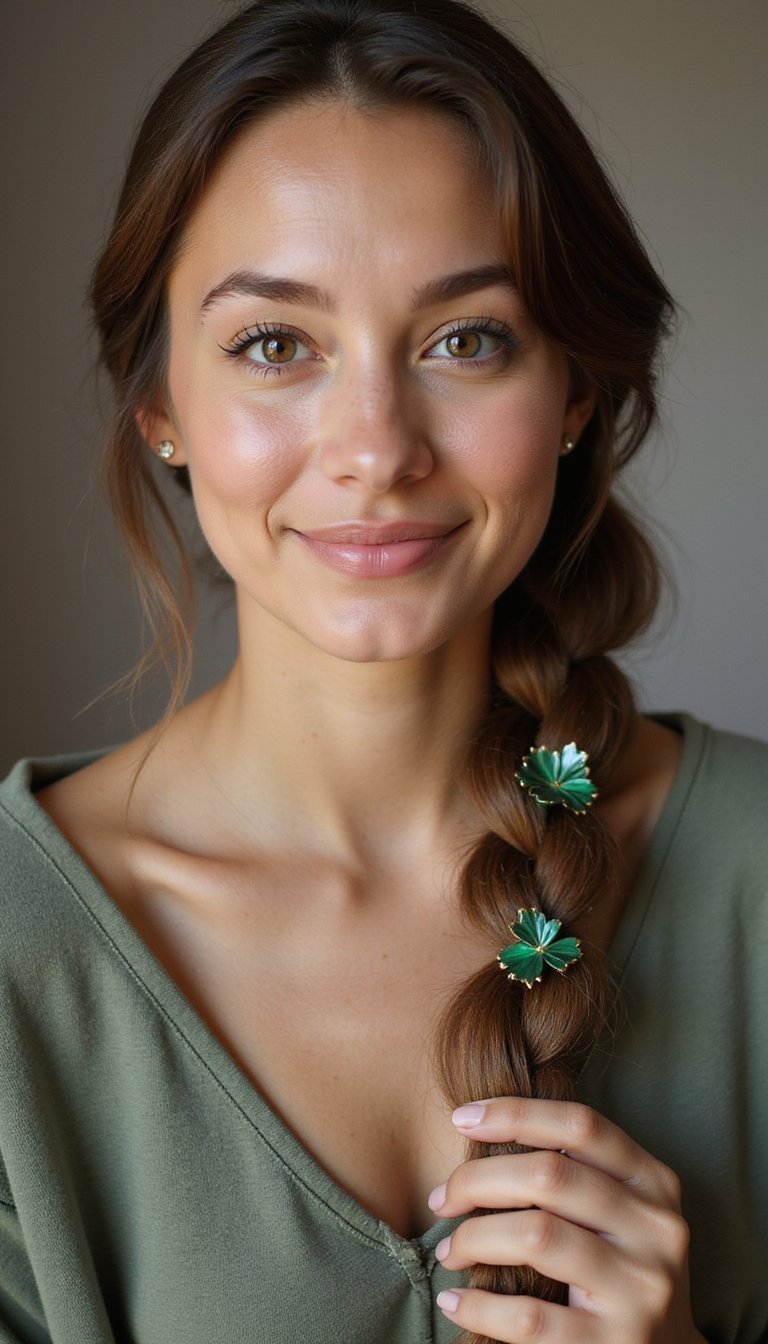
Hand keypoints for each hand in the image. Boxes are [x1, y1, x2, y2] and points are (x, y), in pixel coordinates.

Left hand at [428, 1097, 706, 1342]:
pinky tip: (455, 1300)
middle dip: (478, 1179)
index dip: (516, 1112)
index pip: (582, 1125)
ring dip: (473, 1238)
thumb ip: (575, 1169)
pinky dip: (479, 1306)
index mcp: (654, 1184)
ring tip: (449, 1251)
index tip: (461, 1118)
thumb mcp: (619, 1211)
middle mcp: (656, 1231)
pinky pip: (529, 1317)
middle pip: (550, 1174)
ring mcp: (640, 1291)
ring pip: (536, 1235)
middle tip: (442, 1198)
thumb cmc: (618, 1268)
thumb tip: (482, 1125)